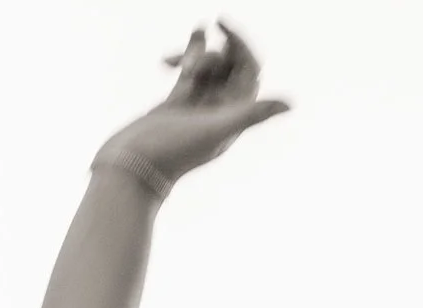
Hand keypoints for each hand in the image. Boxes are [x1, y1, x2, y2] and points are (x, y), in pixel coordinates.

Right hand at [94, 22, 287, 198]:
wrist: (132, 166)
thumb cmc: (172, 152)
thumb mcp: (215, 129)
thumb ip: (251, 114)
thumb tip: (290, 103)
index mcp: (234, 119)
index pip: (249, 71)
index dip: (241, 44)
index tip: (222, 25)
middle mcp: (219, 113)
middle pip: (231, 66)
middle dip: (214, 54)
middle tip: (192, 66)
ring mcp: (198, 107)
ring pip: (209, 66)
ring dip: (195, 56)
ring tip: (173, 67)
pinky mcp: (177, 103)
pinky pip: (191, 71)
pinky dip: (190, 51)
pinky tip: (188, 37)